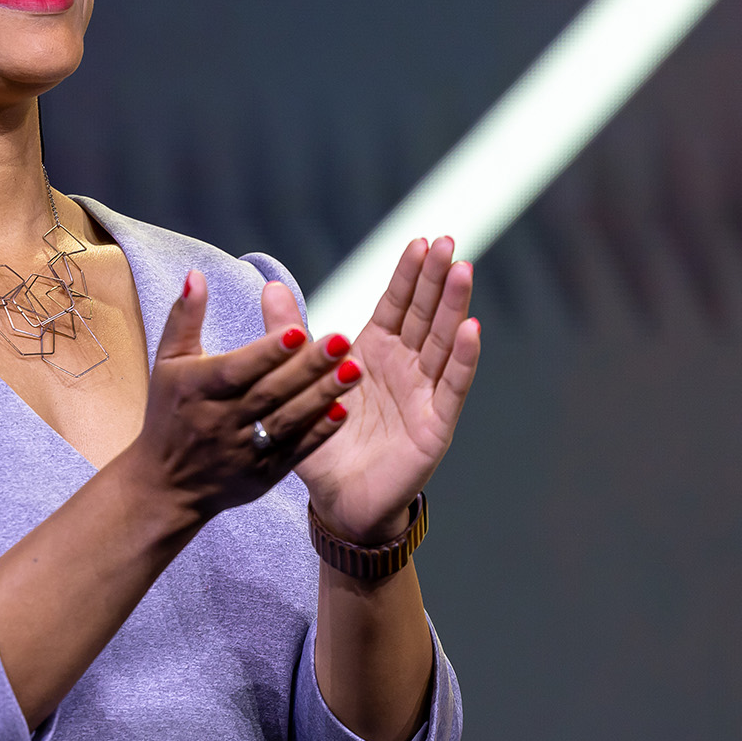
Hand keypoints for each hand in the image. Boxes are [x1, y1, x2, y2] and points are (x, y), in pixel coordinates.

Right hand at [124, 269, 358, 520]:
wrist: (166, 485)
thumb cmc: (169, 411)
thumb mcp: (169, 362)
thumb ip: (185, 316)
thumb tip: (197, 273)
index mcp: (197, 389)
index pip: (236, 370)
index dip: (266, 352)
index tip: (298, 331)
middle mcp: (220, 421)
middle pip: (268, 393)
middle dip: (306, 368)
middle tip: (342, 340)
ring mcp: (243, 451)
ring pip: (287, 421)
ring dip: (322, 396)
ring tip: (355, 371)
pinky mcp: (263, 475)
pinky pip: (295, 452)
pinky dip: (318, 433)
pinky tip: (344, 411)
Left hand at [286, 237, 481, 543]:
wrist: (338, 501)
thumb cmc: (322, 440)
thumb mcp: (299, 381)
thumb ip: (288, 334)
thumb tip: (270, 285)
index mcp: (374, 353)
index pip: (396, 305)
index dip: (408, 274)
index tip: (419, 239)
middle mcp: (405, 368)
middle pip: (424, 314)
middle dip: (436, 278)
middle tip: (448, 240)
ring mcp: (424, 394)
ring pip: (442, 342)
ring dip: (454, 307)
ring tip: (462, 269)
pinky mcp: (435, 425)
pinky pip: (451, 387)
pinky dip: (462, 359)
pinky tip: (471, 329)